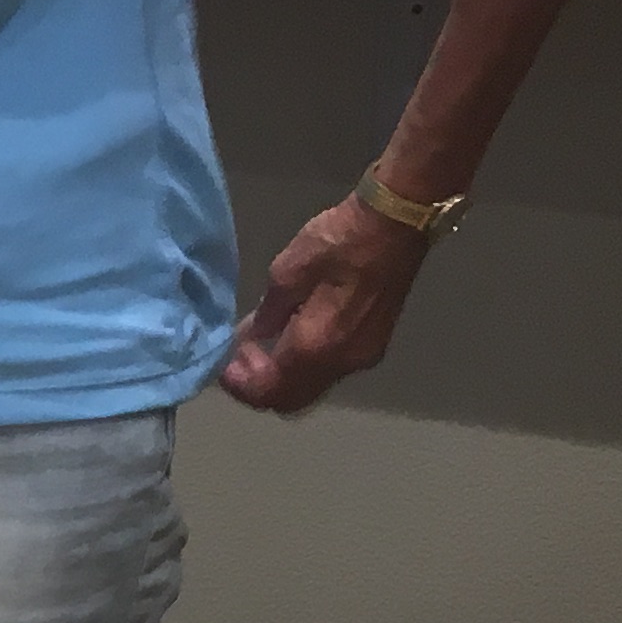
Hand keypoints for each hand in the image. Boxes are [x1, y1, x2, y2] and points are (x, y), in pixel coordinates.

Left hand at [219, 196, 433, 414]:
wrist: (396, 222)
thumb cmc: (338, 241)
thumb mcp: (287, 273)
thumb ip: (268, 314)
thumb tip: (254, 336)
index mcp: (315, 348)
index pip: (269, 391)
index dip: (241, 385)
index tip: (225, 365)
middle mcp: (341, 364)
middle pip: (291, 399)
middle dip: (260, 387)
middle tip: (241, 360)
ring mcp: (362, 357)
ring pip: (312, 387)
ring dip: (283, 378)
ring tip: (264, 348)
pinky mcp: (375, 344)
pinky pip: (330, 371)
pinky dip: (305, 366)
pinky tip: (295, 338)